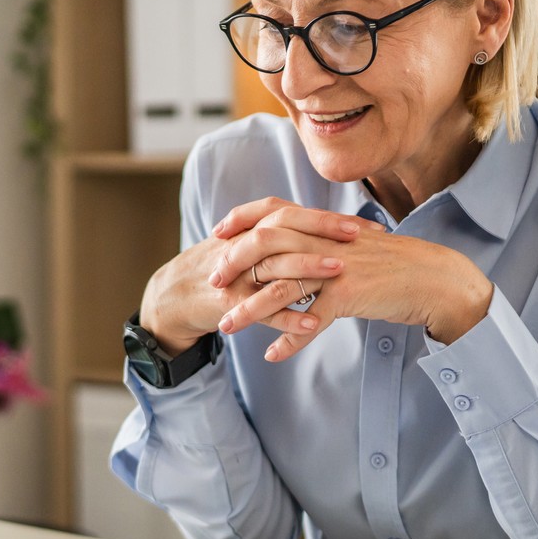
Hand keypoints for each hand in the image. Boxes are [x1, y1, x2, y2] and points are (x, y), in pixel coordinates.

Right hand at [138, 198, 368, 354]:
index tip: (365, 225)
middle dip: (323, 232)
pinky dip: (287, 317)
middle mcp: (243, 246)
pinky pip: (261, 310)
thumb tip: (323, 233)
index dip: (328, 218)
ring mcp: (235, 275)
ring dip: (308, 268)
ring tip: (341, 272)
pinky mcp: (228, 304)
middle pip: (285, 230)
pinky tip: (312, 324)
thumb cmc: (218, 272)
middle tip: (358, 238)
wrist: (172, 298)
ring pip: (274, 266)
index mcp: (250, 231)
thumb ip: (278, 238)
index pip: (292, 215)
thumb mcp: (244, 246)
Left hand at [211, 203, 492, 361]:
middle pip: (265, 246)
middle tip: (212, 283)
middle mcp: (325, 241)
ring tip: (226, 328)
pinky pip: (311, 321)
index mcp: (323, 226)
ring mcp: (336, 268)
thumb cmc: (392, 265)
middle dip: (233, 264)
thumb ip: (320, 243)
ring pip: (281, 288)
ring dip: (249, 310)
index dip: (242, 218)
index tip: (217, 233)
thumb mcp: (351, 246)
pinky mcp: (349, 295)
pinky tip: (272, 355)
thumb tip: (292, 248)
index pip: (273, 209)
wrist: (433, 278)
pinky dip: (290, 340)